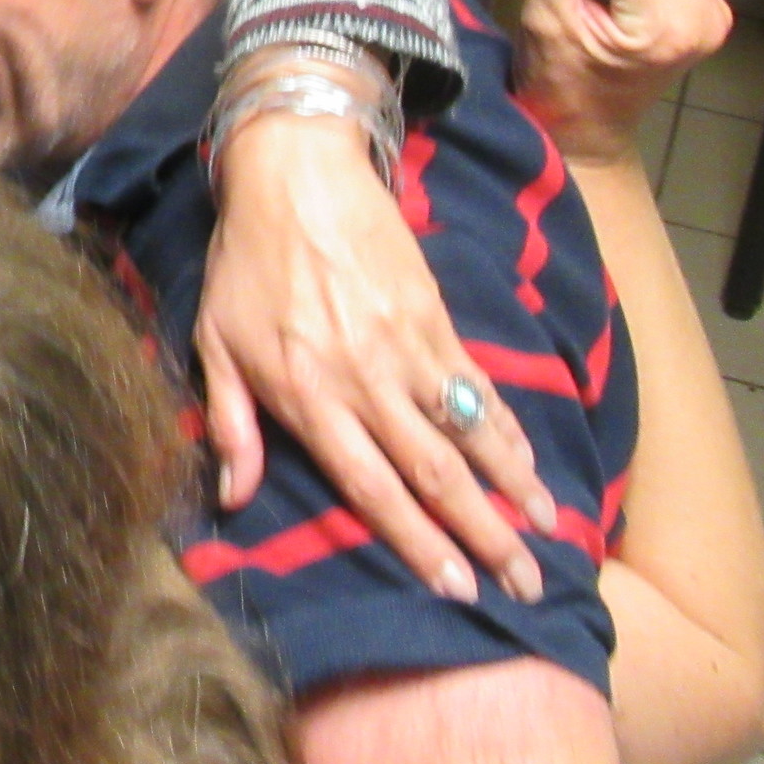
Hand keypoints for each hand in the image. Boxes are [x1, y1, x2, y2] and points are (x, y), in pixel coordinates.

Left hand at [200, 105, 556, 604]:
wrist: (295, 174)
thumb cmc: (244, 261)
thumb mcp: (214, 342)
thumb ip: (230, 423)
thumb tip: (233, 498)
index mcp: (308, 396)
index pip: (370, 488)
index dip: (416, 542)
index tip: (457, 590)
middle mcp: (365, 382)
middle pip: (433, 473)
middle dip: (483, 535)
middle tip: (526, 586)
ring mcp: (406, 349)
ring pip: (469, 432)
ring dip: (514, 486)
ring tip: (550, 532)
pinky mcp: (434, 316)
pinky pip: (479, 384)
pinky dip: (508, 427)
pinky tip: (531, 460)